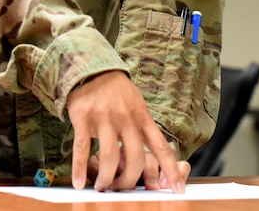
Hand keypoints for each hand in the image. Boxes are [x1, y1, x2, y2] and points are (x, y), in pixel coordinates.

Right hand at [66, 70, 184, 192]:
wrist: (94, 69)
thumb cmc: (119, 94)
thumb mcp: (137, 108)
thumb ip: (142, 133)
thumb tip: (148, 164)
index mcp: (143, 118)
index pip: (161, 147)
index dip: (171, 169)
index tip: (179, 189)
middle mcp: (126, 118)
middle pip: (135, 158)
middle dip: (130, 181)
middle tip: (121, 189)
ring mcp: (105, 117)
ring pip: (110, 157)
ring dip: (107, 179)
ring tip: (103, 187)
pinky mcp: (84, 117)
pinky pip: (82, 148)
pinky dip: (80, 168)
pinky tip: (80, 183)